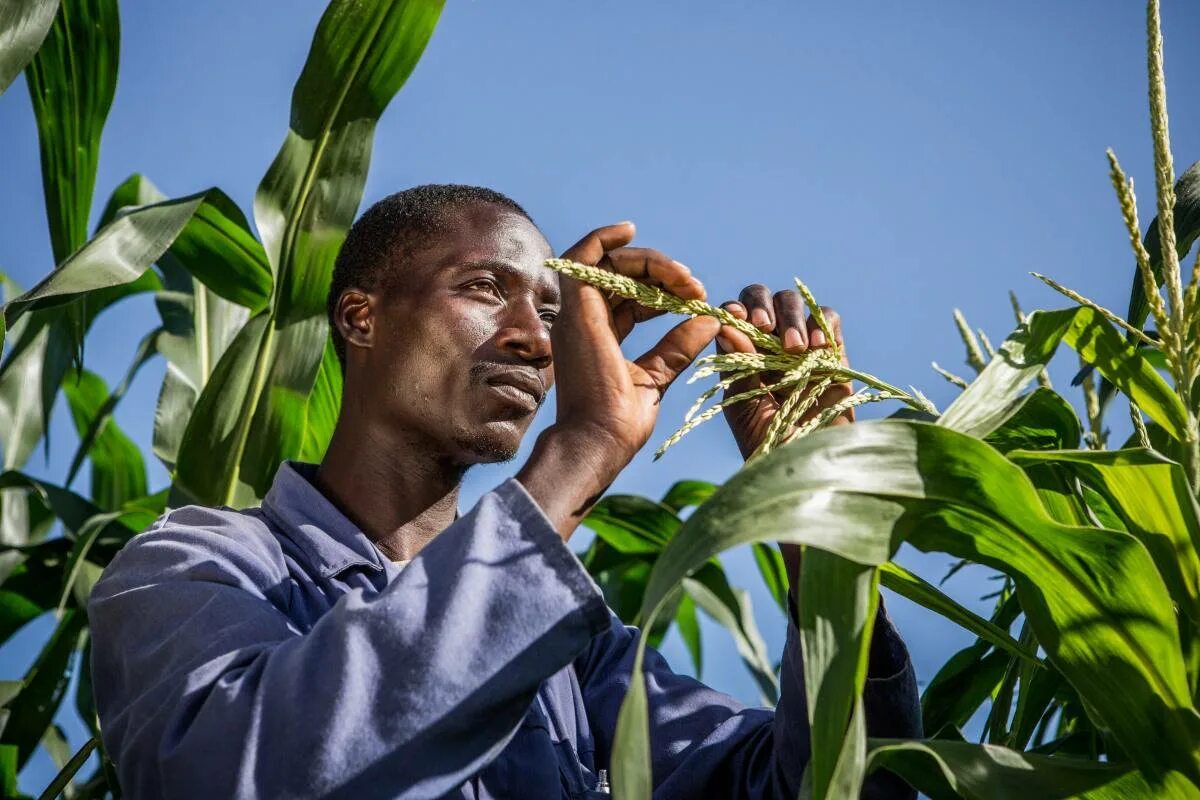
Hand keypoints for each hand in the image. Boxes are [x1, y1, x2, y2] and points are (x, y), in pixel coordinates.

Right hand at [517, 223, 718, 537]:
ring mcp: (577, 312)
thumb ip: (678, 346)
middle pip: (621, 275)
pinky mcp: (577, 307)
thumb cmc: (621, 422)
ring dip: (650, 262)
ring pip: (609, 262)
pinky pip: (584, 256)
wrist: (599, 441)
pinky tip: (629, 230)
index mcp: (599, 336)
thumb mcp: (658, 376)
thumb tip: (709, 320)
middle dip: (662, 273)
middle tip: (695, 288)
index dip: (664, 290)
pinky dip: (603, 237)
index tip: (696, 299)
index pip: (630, 297)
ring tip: (683, 277)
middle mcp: (584, 320)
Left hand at [716, 284, 852, 459]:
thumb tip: (727, 326)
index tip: (737, 319)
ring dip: (791, 317)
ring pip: (793, 303)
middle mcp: (767, 344)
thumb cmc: (768, 446)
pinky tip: (815, 348)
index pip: (733, 314)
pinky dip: (821, 324)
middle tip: (763, 326)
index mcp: (739, 353)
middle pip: (762, 297)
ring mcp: (800, 346)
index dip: (734, 309)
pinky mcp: (832, 352)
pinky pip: (828, 320)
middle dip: (762, 305)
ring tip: (794, 348)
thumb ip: (737, 367)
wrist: (808, 469)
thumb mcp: (744, 408)